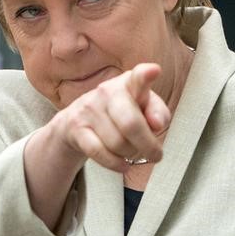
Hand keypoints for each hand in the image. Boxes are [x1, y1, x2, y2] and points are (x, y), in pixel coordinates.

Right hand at [46, 63, 170, 172]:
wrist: (78, 121)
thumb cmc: (121, 113)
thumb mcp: (143, 108)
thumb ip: (158, 113)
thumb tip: (157, 124)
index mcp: (130, 83)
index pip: (138, 77)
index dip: (146, 75)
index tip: (154, 71)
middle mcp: (108, 91)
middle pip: (131, 124)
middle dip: (148, 145)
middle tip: (156, 155)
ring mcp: (89, 109)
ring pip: (117, 143)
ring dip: (130, 153)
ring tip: (131, 151)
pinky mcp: (76, 128)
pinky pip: (99, 152)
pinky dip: (115, 163)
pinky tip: (123, 164)